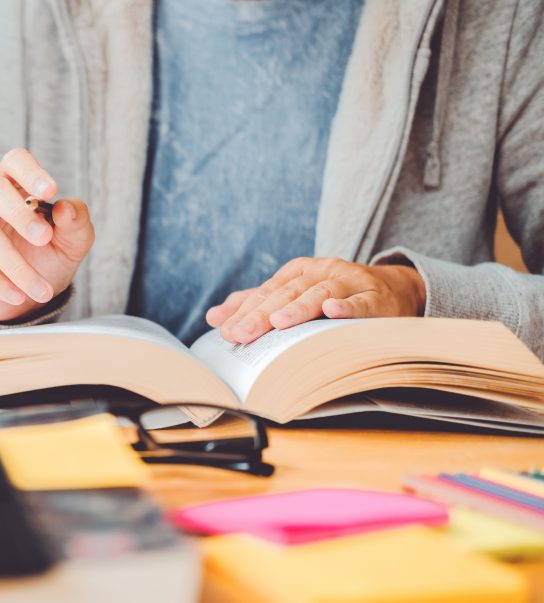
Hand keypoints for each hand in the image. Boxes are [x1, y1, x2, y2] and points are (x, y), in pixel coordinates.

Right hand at [0, 148, 94, 321]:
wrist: (18, 294)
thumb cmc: (43, 255)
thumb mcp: (70, 242)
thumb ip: (77, 222)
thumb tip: (66, 208)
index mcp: (12, 179)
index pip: (15, 161)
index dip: (30, 173)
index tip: (50, 191)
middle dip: (20, 215)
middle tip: (44, 239)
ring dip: (15, 265)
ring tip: (40, 289)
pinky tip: (17, 295)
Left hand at [206, 257, 425, 343]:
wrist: (392, 288)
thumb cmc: (334, 293)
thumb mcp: (294, 293)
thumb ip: (256, 303)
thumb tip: (215, 317)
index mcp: (297, 272)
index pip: (266, 293)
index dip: (245, 312)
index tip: (225, 332)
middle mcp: (320, 272)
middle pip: (286, 293)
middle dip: (262, 315)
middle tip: (241, 334)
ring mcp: (348, 282)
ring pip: (319, 294)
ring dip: (299, 308)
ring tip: (279, 322)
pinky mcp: (375, 296)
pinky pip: (360, 301)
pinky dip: (347, 306)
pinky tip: (333, 312)